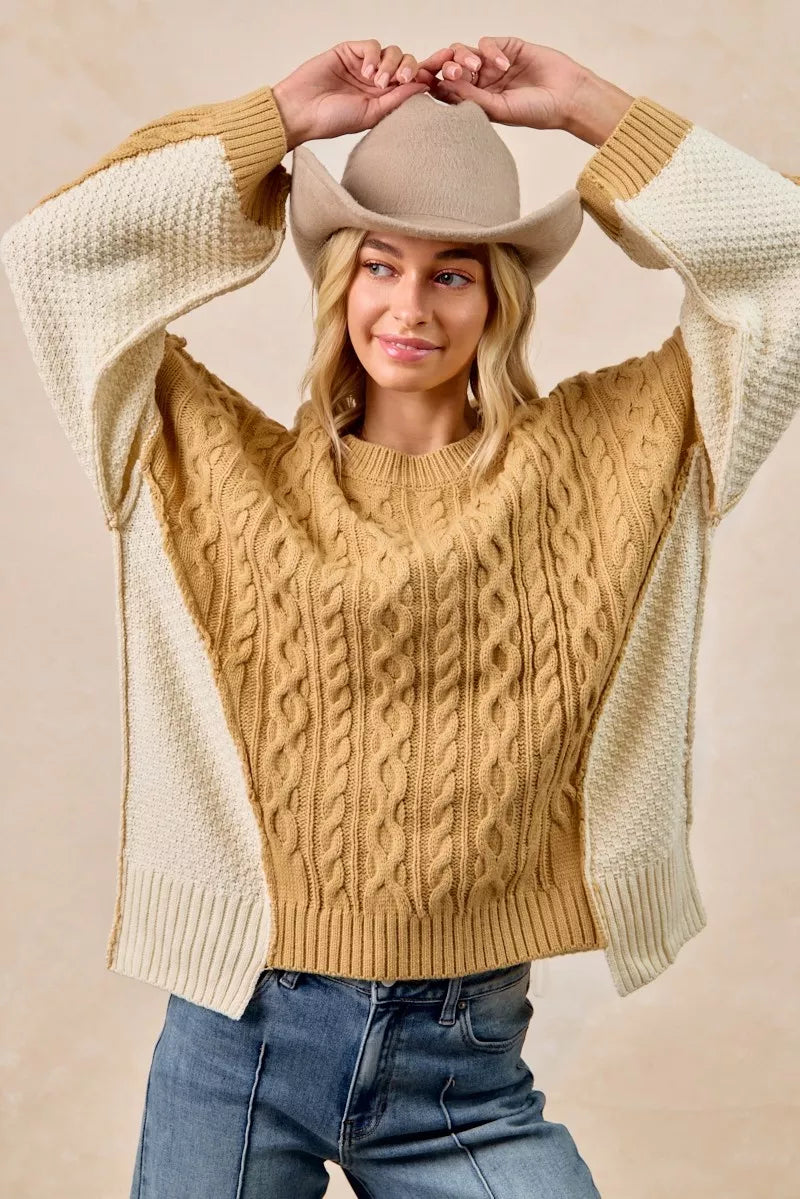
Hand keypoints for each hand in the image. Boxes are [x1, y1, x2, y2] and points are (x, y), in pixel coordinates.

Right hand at [272, 40, 435, 148]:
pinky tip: (365, 72)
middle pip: (406, 63)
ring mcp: (363, 65)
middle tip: (401, 80)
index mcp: (384, 98)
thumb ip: (398, 99)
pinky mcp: (349, 52)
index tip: (440, 69)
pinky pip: (371, 45)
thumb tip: (424, 86)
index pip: (411, 81)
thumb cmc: (332, 120)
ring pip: (391, 52)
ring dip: (389, 64)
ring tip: (376, 81)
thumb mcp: (372, 114)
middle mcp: (376, 81)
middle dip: (409, 68)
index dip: (426, 73)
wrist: (302, 111)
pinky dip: (373, 55)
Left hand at [418, 37, 586, 130]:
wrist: (568, 97)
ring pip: (466, 52)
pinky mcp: (508, 47)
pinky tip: (504, 65)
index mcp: (477, 102)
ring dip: (466, 57)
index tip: (423, 83)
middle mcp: (482, 83)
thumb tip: (442, 86)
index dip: (434, 85)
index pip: (448, 90)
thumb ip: (471, 97)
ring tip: (475, 67)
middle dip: (447, 67)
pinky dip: (491, 51)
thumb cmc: (537, 112)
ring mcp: (494, 64)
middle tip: (452, 72)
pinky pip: (488, 43)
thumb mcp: (499, 109)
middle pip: (452, 68)